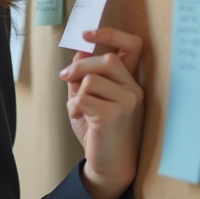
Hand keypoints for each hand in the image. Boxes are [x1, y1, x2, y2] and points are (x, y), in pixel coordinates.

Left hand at [58, 27, 144, 198]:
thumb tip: (80, 51)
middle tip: (64, 78)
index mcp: (131, 82)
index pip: (133, 45)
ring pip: (91, 79)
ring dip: (76, 94)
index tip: (86, 34)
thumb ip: (85, 77)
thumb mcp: (89, 99)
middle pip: (105, 59)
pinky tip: (81, 119)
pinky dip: (74, 107)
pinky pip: (83, 97)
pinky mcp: (115, 114)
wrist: (108, 164)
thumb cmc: (99, 132)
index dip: (111, 33)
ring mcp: (128, 101)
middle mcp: (135, 89)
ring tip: (80, 110)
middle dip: (79, 67)